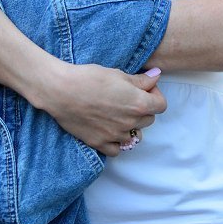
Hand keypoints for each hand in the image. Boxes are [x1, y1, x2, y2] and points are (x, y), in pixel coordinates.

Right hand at [34, 62, 164, 156]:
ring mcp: (115, 135)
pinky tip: (109, 129)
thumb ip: (140, 80)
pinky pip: (117, 149)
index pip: (161, 105)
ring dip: (131, 126)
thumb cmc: (89, 77)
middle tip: (127, 99)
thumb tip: (156, 76)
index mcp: (138, 103)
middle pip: (148, 120)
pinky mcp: (100, 143)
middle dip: (143, 109)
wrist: (61, 91)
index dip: (155, 95)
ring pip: (134, 136)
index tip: (145, 89)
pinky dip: (117, 142)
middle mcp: (130, 122)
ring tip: (117, 114)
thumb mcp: (117, 73)